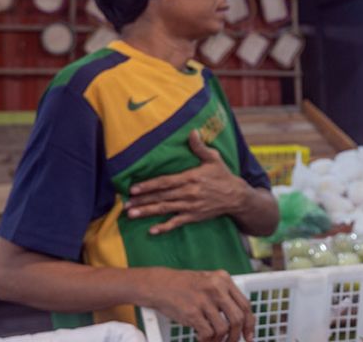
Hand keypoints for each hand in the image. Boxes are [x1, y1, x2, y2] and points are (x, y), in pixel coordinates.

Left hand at [125, 131, 246, 234]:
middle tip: (126, 204)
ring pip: (165, 209)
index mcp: (191, 178)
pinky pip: (176, 223)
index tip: (134, 188)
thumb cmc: (223, 175)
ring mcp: (190, 206)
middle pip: (161, 196)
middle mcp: (189, 193)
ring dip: (147, 212)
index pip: (166, 182)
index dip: (149, 185)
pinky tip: (152, 231)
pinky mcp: (193, 216)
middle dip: (143, 200)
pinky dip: (164, 228)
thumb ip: (200, 147)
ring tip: (132, 214)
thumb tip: (192, 132)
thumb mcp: (213, 159)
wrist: (236, 196)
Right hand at [139, 267, 252, 341]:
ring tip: (215, 341)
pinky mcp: (192, 313)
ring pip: (223, 329)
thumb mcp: (208, 281)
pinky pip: (207, 333)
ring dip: (220, 340)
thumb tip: (238, 318)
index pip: (245, 304)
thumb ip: (224, 295)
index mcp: (224, 279)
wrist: (159, 284)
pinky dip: (207, 341)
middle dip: (237, 335)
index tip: (250, 335)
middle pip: (238, 318)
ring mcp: (204, 301)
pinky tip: (202, 339)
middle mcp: (217, 288)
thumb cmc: (183, 285)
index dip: (250, 323)